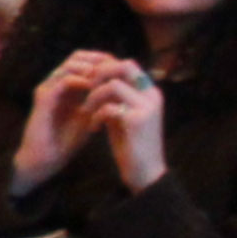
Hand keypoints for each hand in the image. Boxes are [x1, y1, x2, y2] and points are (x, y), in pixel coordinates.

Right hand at [12, 52, 134, 192]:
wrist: (46, 157)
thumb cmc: (67, 139)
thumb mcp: (90, 115)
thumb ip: (100, 99)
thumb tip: (123, 87)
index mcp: (66, 85)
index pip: (85, 59)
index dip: (104, 61)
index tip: (123, 71)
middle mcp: (54, 81)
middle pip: (77, 56)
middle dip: (99, 61)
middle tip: (117, 72)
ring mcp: (47, 88)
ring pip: (71, 65)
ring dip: (93, 70)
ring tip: (108, 81)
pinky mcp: (43, 98)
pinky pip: (65, 81)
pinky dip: (83, 82)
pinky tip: (96, 91)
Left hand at [85, 60, 169, 190]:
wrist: (144, 172)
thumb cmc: (131, 145)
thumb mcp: (123, 115)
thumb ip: (115, 97)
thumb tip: (97, 78)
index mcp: (150, 92)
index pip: (127, 65)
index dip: (104, 69)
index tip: (87, 83)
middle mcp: (152, 95)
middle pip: (124, 65)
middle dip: (99, 74)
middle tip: (84, 90)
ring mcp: (147, 106)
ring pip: (112, 85)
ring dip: (93, 97)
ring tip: (86, 112)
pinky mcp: (138, 120)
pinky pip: (109, 106)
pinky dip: (95, 116)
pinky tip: (93, 128)